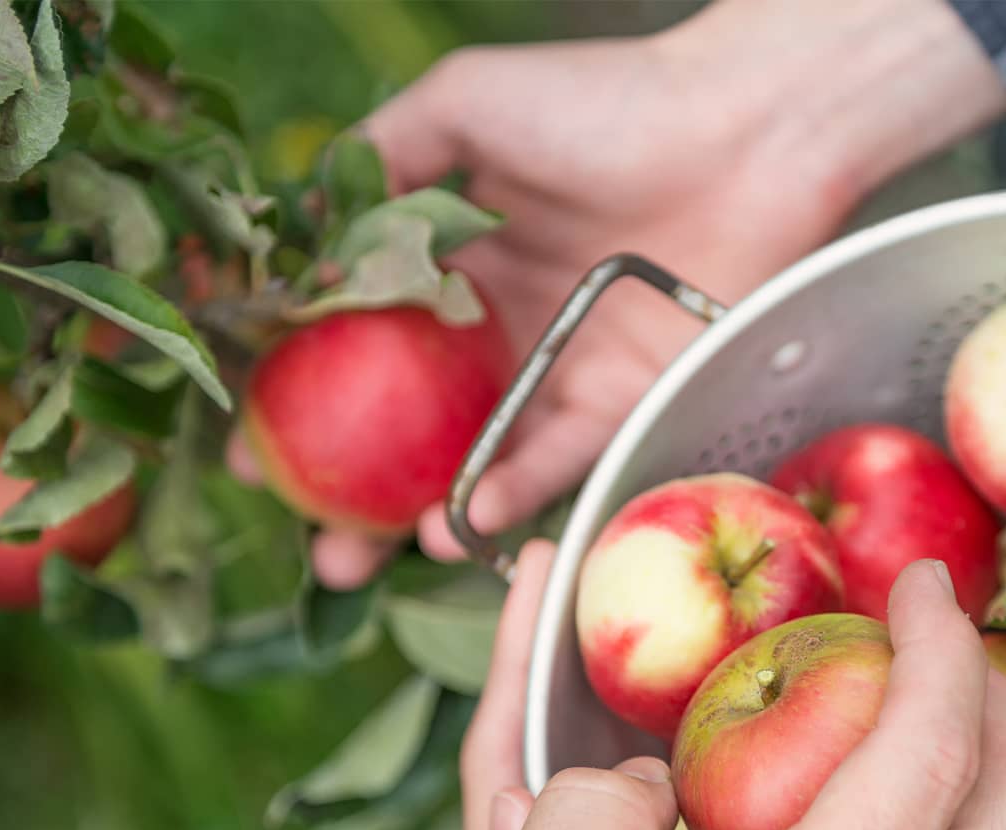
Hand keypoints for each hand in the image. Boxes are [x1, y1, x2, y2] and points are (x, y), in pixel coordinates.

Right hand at [231, 0, 1005, 588]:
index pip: (366, 346)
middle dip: (363, 493)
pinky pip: (560, 457)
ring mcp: (563, 370)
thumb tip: (300, 233)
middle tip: (319, 543)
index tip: (259, 452)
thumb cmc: (609, 100)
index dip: (309, 400)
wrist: (745, 129)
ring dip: (427, 512)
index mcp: (458, 262)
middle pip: (417, 425)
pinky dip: (510, 488)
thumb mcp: (468, 104)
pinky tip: (462, 517)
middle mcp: (504, 327)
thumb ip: (384, 160)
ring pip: (481, 458)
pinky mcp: (625, 400)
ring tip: (373, 553)